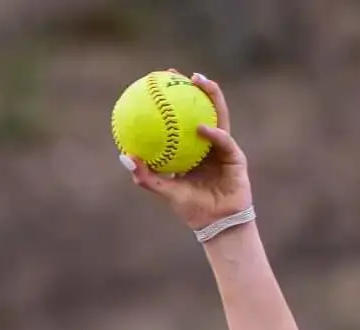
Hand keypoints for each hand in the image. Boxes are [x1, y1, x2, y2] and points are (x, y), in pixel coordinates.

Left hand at [124, 72, 250, 235]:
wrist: (216, 225)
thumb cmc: (191, 209)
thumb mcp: (165, 190)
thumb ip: (145, 175)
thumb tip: (124, 155)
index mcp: (191, 147)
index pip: (181, 117)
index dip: (171, 98)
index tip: (157, 82)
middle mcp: (207, 142)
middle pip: (201, 107)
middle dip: (192, 87)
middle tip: (176, 73)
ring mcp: (223, 147)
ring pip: (219, 115)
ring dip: (211, 96)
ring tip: (199, 83)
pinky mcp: (236, 156)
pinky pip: (223, 140)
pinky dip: (213, 133)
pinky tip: (202, 127)